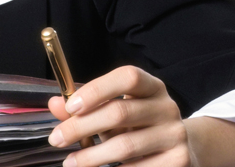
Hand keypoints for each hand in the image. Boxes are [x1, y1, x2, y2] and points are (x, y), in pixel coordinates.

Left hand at [48, 65, 191, 166]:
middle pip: (120, 112)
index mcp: (152, 87)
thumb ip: (84, 107)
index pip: (128, 77)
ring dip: (91, 156)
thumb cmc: (137, 126)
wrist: (179, 149)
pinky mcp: (179, 161)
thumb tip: (55, 104)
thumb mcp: (113, 111)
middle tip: (57, 139)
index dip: (97, 89)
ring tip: (70, 162)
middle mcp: (167, 107)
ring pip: (125, 145)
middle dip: (82, 126)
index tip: (70, 107)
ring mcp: (175, 135)